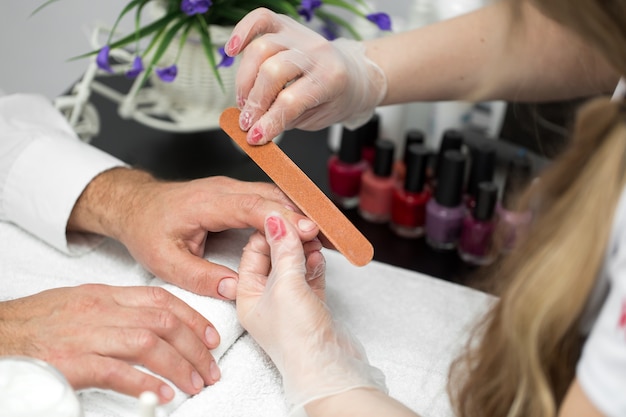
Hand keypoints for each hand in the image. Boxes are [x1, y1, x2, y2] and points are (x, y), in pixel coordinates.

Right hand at [0, 284, 220, 403]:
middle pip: (162, 322)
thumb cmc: (37, 322)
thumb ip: (118, 311)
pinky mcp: (71, 362)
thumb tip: (154, 326)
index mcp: (105, 295)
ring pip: (147, 344)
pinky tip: (161, 394)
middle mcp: (100, 310)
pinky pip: (116, 371)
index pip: (161, 300)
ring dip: (178, 366)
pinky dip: (144, 383)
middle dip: (194, 347)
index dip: (193, 318)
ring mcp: (86, 335)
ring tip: (195, 384)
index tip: (210, 337)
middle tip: (210, 367)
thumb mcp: (82, 303)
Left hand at [68, 169, 319, 299]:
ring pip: (274, 194)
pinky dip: (288, 211)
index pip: (252, 206)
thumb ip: (199, 276)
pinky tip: (301, 227)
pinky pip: (268, 198)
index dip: (282, 217)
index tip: (306, 231)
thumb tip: (235, 288)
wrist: (136, 205)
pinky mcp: (236, 194)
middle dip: (301, 213)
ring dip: (298, 211)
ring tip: (322, 234)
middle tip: (327, 235)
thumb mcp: (164, 261)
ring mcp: (231, 189)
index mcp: (207, 203)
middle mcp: (223, 190)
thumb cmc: (147, 228)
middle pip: (271, 195)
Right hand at [225, 8, 386, 144]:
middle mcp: (316, 52)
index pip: (291, 101)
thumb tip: (254, 128)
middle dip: (254, 102)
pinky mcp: (287, 26)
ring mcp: (300, 36)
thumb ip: (286, 119)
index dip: (268, 122)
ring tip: (244, 102)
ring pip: (261, 49)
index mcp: (331, 78)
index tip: (254, 137)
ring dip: (245, 80)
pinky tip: (232, 50)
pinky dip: (242, 31)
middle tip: (248, 122)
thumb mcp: (317, 118)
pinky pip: (261, 19)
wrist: (353, 76)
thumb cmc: (335, 98)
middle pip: (272, 72)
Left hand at [237, 212, 385, 412]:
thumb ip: (283, 251)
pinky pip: (309, 275)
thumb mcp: (286, 286)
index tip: (288, 215)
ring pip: (293, 262)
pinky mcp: (309, 305)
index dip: (270, 229)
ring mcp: (287, 300)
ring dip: (304, 248)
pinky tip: (318, 256)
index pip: (253, 249)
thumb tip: (278, 221)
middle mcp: (264, 296)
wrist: (327, 371)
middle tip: (305, 223)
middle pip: (274, 254)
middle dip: (289, 236)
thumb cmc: (296, 339)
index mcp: (246, 293)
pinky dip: (314, 263)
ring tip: (314, 238)